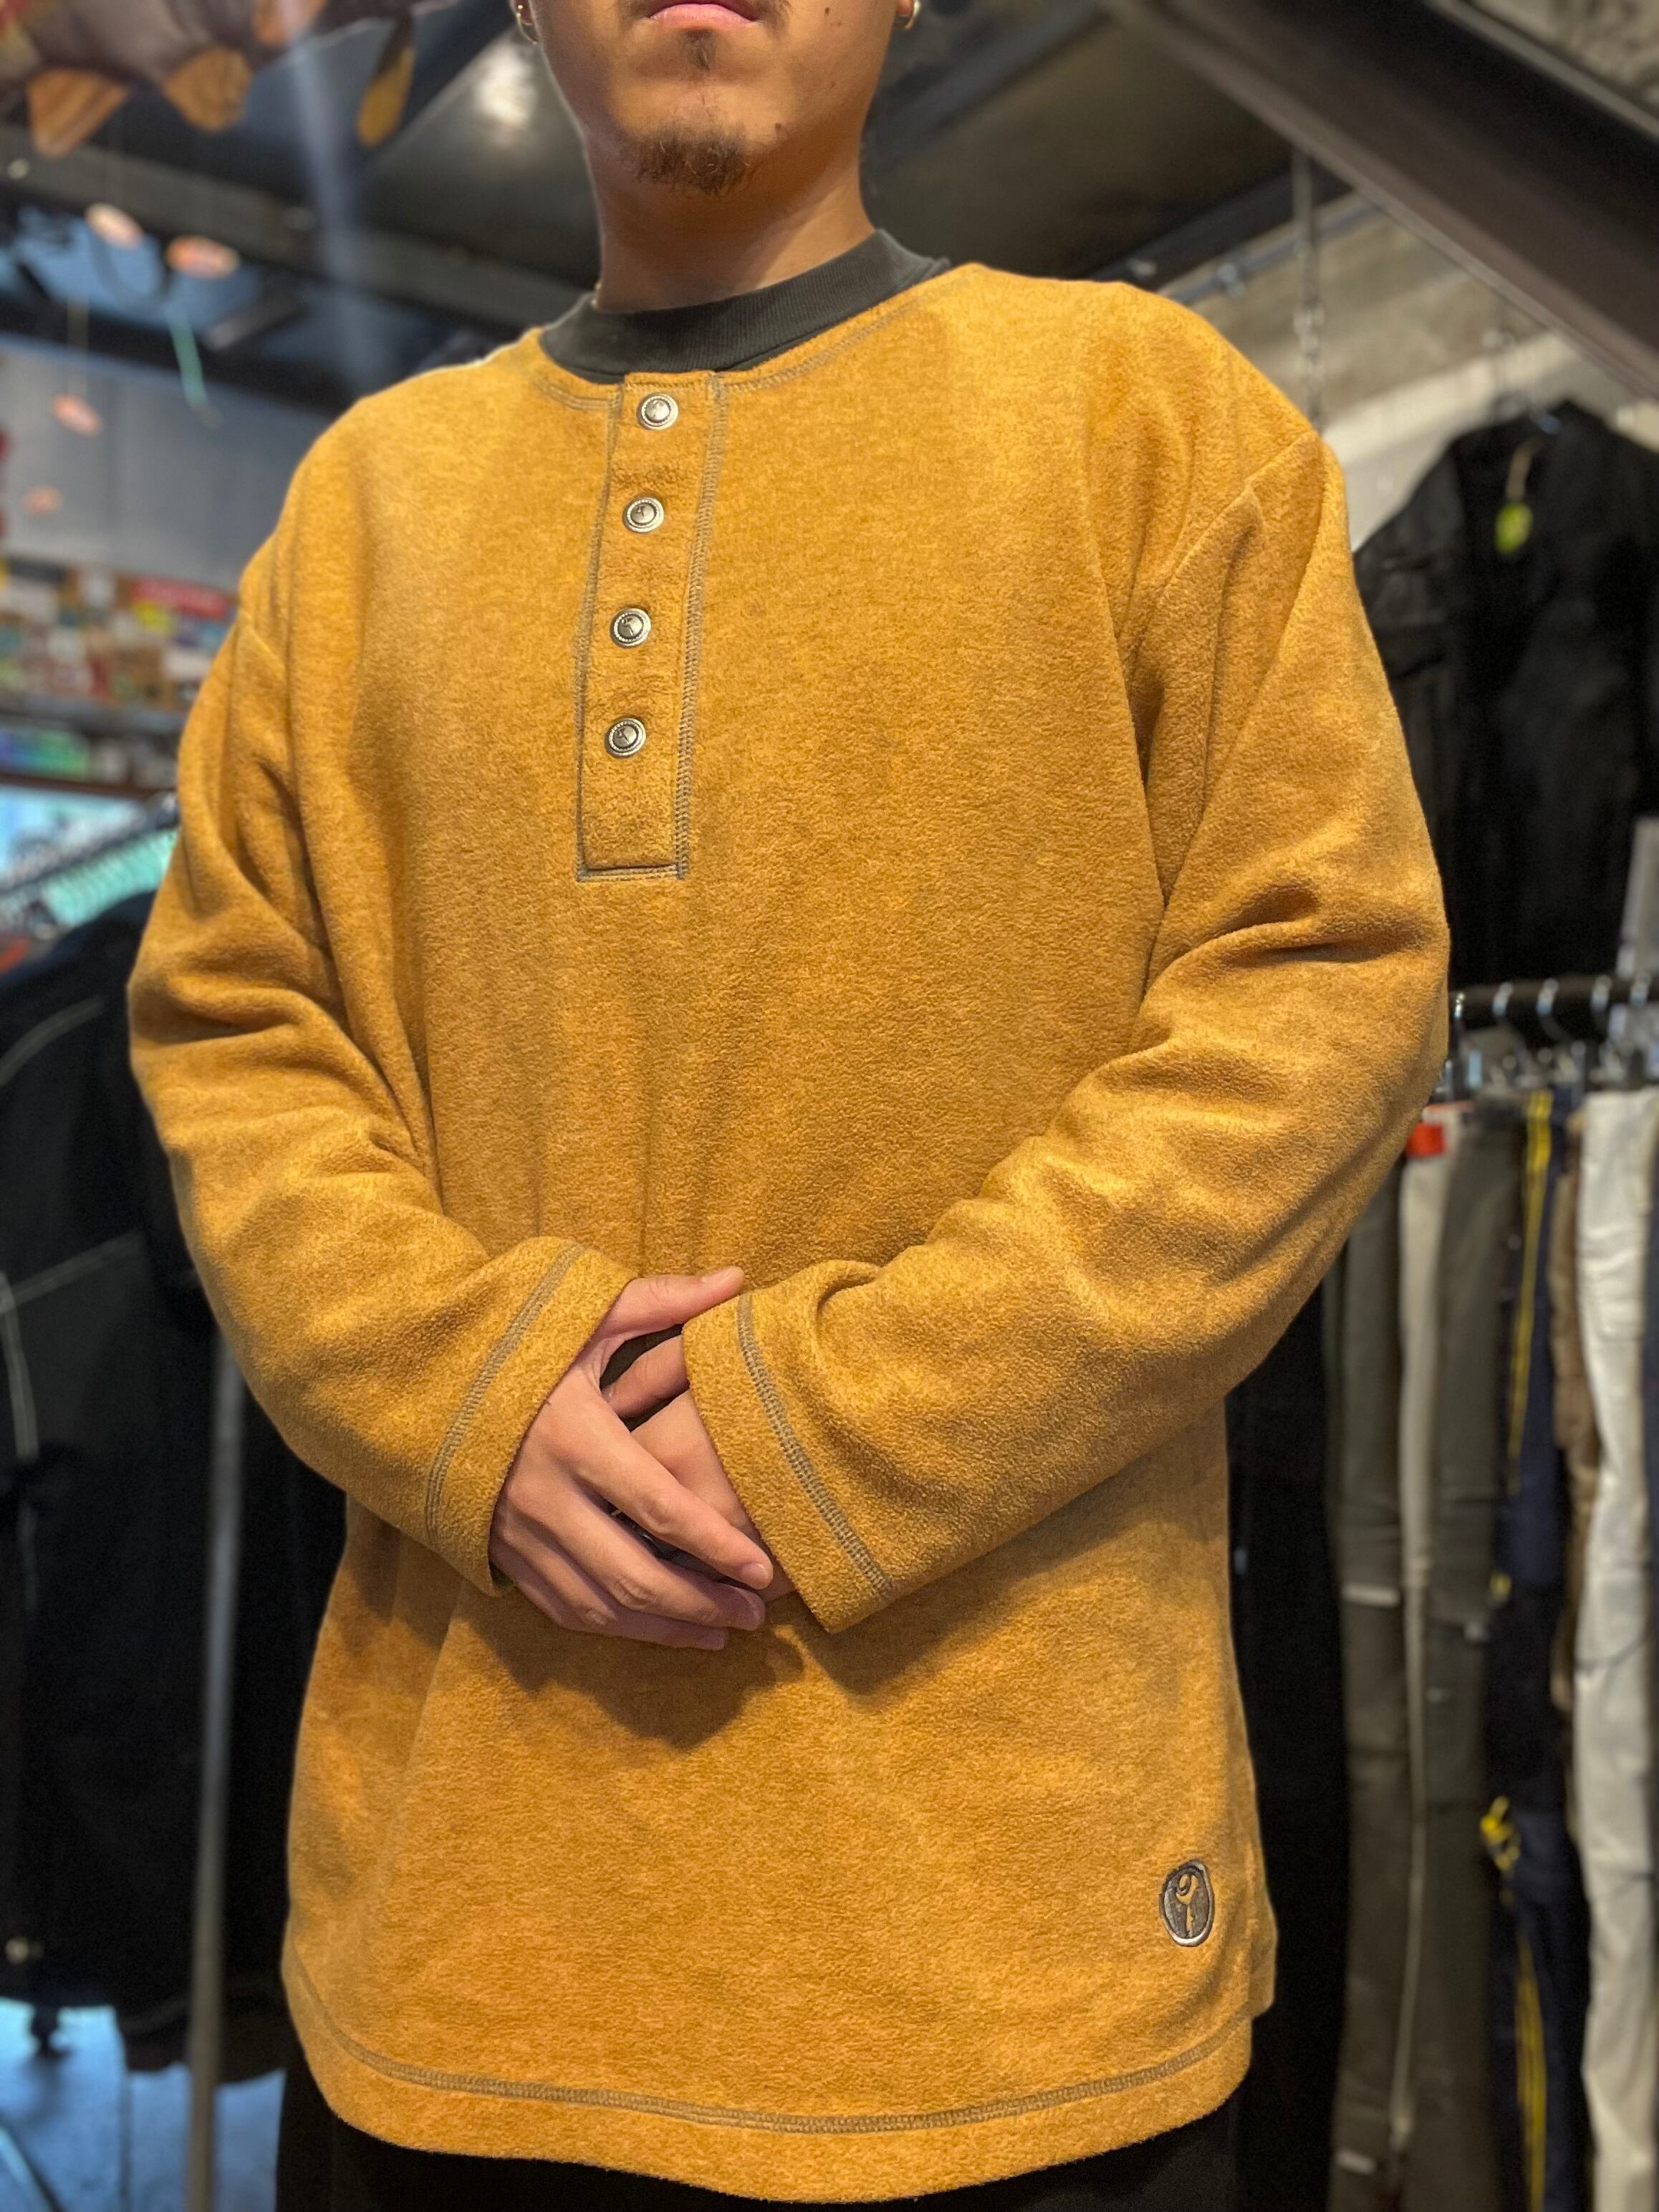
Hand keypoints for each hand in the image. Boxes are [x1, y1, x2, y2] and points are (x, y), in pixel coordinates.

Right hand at [490, 1270, 775, 1651]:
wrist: (408, 1377)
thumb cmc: (509, 1340)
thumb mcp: (580, 1314)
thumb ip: (661, 1303)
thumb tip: (737, 1280)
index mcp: (575, 1436)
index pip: (659, 1506)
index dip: (716, 1545)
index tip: (765, 1570)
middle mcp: (545, 1496)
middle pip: (634, 1573)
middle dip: (701, 1603)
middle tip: (756, 1614)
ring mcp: (518, 1533)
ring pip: (599, 1605)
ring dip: (664, 1627)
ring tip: (722, 1631)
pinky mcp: (501, 1553)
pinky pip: (564, 1607)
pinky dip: (615, 1626)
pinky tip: (659, 1628)